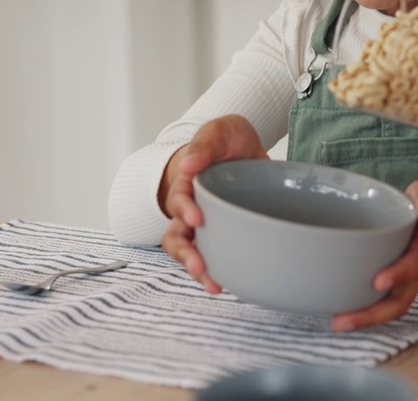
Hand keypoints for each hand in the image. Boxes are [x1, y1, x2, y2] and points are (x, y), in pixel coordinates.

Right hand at [160, 115, 267, 293]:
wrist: (242, 148)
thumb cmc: (226, 140)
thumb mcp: (218, 132)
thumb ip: (205, 143)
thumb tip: (188, 164)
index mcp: (187, 181)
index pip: (179, 198)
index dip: (184, 210)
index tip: (196, 219)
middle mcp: (190, 207)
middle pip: (176, 235)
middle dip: (185, 253)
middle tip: (198, 266)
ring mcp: (203, 224)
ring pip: (189, 251)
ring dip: (197, 269)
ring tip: (213, 285)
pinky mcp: (220, 233)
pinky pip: (212, 255)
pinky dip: (216, 271)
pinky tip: (227, 283)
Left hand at [331, 180, 417, 331]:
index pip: (414, 264)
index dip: (399, 274)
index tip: (378, 282)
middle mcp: (416, 272)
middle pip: (399, 301)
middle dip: (373, 314)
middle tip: (343, 320)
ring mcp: (407, 283)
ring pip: (391, 309)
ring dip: (366, 320)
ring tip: (337, 324)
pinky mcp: (396, 287)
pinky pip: (384, 305)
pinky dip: (365, 314)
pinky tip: (340, 315)